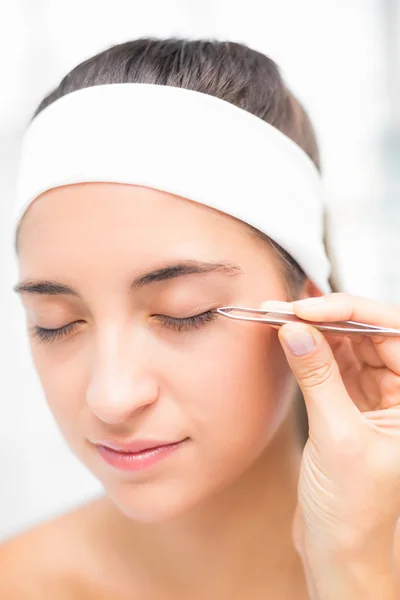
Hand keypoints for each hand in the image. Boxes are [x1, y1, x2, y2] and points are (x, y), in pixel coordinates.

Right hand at [260, 293, 399, 568]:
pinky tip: (290, 339)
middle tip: (286, 310)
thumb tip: (295, 331)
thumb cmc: (355, 511)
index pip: (392, 334)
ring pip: (349, 347)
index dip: (351, 313)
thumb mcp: (337, 437)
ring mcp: (374, 398)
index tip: (309, 310)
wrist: (338, 550)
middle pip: (369, 335)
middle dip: (327, 317)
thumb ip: (317, 377)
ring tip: (280, 318)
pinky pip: (332, 366)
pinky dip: (310, 350)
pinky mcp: (349, 405)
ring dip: (315, 330)